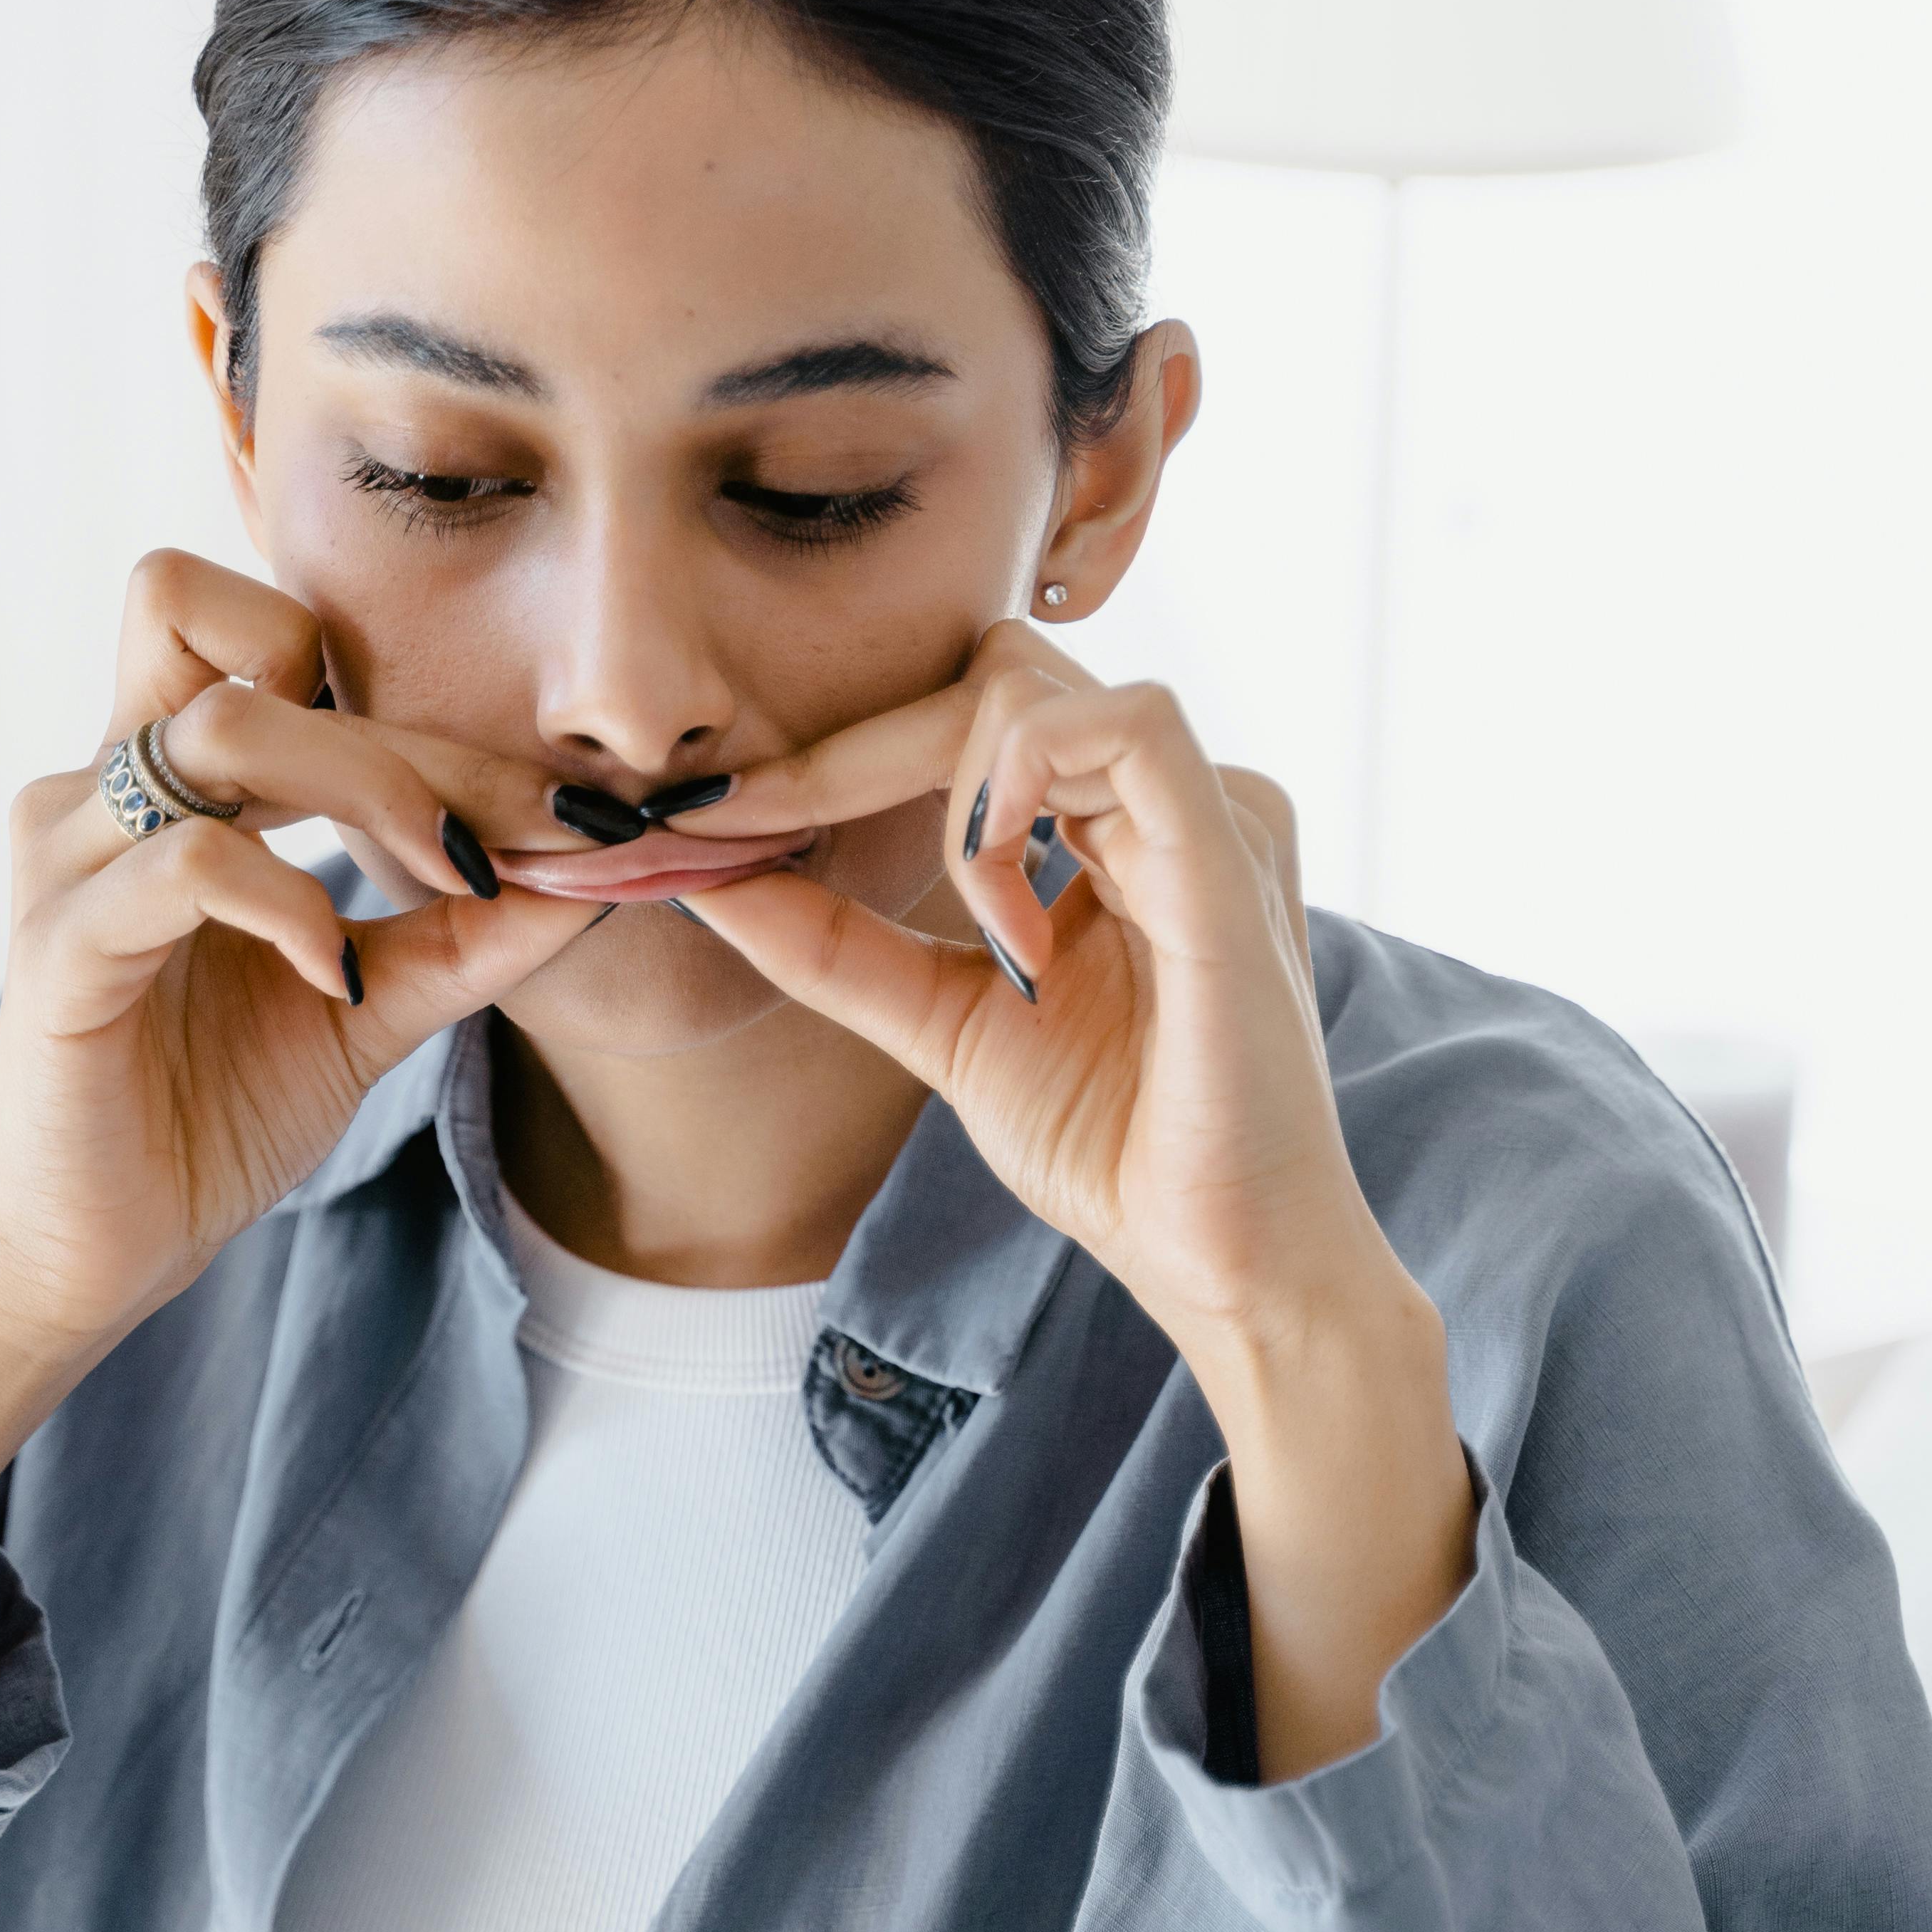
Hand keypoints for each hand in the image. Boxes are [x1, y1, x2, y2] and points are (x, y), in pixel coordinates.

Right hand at [0, 552, 590, 1695]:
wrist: (103, 1249)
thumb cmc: (212, 1111)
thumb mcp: (373, 1003)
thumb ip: (466, 931)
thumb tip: (600, 868)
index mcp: (169, 776)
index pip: (285, 635)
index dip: (429, 697)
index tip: (553, 804)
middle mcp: (105, 784)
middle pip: (247, 632)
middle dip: (418, 731)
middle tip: (527, 828)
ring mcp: (70, 854)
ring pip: (222, 725)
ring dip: (368, 787)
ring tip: (447, 882)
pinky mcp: (59, 944)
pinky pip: (188, 861)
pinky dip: (291, 903)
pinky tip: (340, 976)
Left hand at [678, 628, 1474, 1774]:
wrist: (1214, 1257)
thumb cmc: (1110, 1144)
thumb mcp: (939, 1022)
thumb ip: (833, 944)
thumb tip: (698, 875)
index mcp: (1112, 823)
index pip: (961, 714)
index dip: (834, 754)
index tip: (710, 814)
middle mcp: (1167, 796)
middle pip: (984, 673)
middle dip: (848, 752)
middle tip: (745, 826)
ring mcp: (1209, 811)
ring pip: (1031, 683)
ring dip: (953, 805)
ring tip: (990, 944)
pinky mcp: (1232, 849)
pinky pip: (1124, 724)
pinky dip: (1026, 799)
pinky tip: (1017, 926)